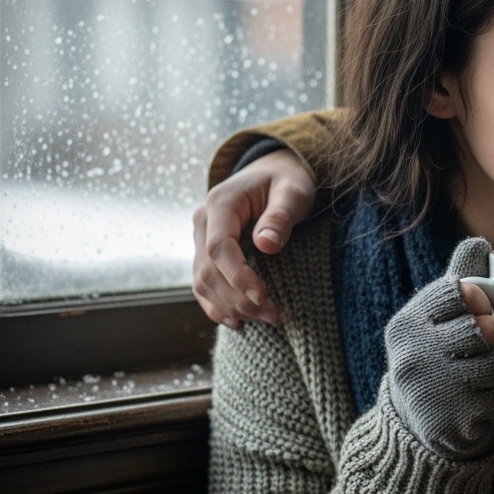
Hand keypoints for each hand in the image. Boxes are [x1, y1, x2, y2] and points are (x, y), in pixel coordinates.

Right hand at [192, 149, 315, 328]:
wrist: (274, 172)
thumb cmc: (287, 181)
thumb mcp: (292, 192)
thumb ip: (280, 216)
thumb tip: (266, 245)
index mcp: (220, 203)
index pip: (219, 248)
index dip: (239, 278)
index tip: (264, 299)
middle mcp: (203, 221)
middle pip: (209, 271)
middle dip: (239, 299)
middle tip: (274, 315)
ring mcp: (201, 237)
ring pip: (203, 282)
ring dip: (230, 306)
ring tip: (265, 319)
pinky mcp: (206, 251)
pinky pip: (203, 283)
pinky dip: (217, 304)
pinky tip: (237, 321)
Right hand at [385, 238, 493, 460]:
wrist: (415, 426)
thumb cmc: (436, 356)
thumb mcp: (435, 319)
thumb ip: (458, 281)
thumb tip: (479, 242)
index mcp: (406, 324)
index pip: (458, 292)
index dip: (481, 299)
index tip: (483, 310)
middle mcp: (412, 355)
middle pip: (481, 329)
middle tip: (490, 343)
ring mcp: (432, 390)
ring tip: (490, 370)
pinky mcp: (453, 422)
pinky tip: (489, 397)